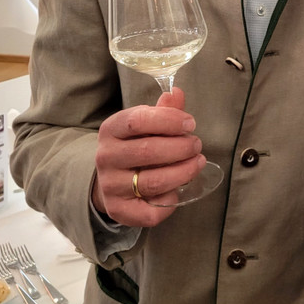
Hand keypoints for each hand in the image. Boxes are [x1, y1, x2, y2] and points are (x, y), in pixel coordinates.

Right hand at [92, 87, 206, 226]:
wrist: (112, 180)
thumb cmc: (136, 145)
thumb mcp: (145, 124)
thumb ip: (163, 110)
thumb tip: (176, 93)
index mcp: (111, 129)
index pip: (138, 120)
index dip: (169, 120)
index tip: (190, 122)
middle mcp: (105, 157)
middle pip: (148, 151)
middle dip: (181, 147)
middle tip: (197, 145)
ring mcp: (110, 186)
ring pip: (153, 181)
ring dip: (183, 172)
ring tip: (198, 162)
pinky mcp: (119, 210)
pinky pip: (151, 210)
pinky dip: (170, 200)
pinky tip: (177, 189)